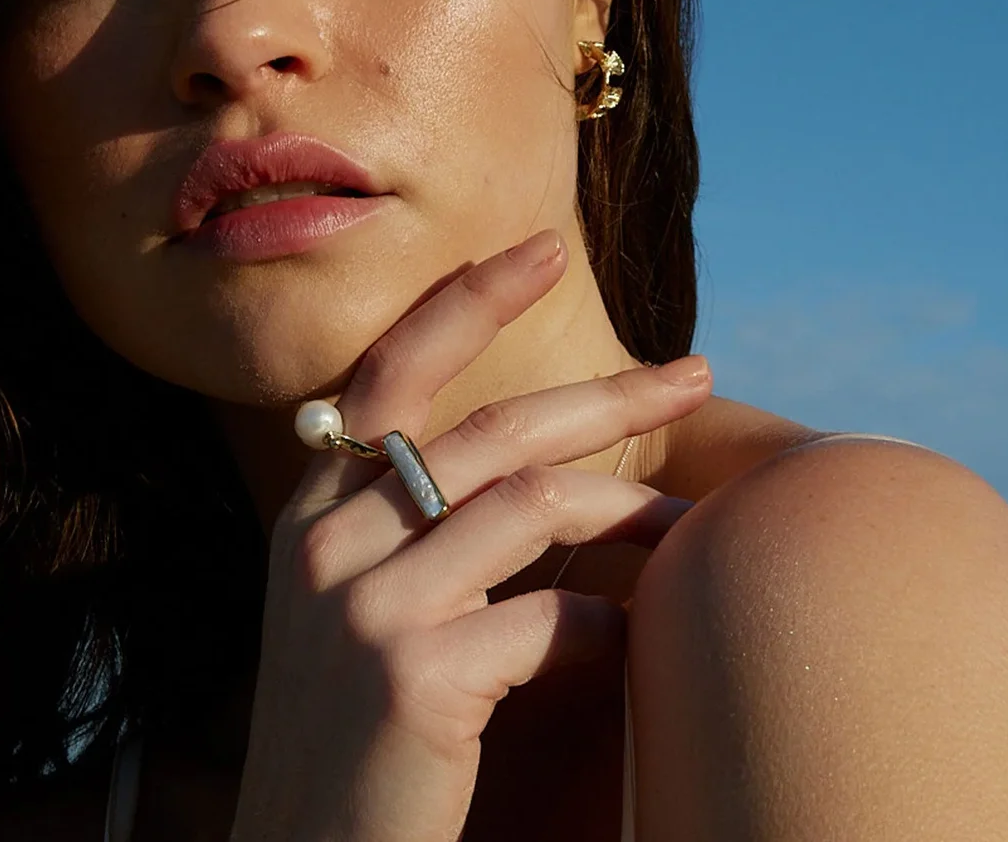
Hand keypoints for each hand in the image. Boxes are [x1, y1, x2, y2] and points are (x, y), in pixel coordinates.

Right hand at [227, 228, 711, 841]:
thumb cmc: (353, 758)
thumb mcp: (356, 626)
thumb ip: (418, 546)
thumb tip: (544, 482)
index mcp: (311, 517)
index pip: (390, 371)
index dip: (467, 300)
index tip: (542, 249)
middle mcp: (325, 543)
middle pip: (491, 426)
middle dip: (608, 394)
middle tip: (697, 374)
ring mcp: (362, 607)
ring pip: (532, 504)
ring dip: (631, 511)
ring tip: (694, 527)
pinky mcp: (412, 678)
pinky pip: (554, 620)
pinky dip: (612, 629)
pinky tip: (636, 651)